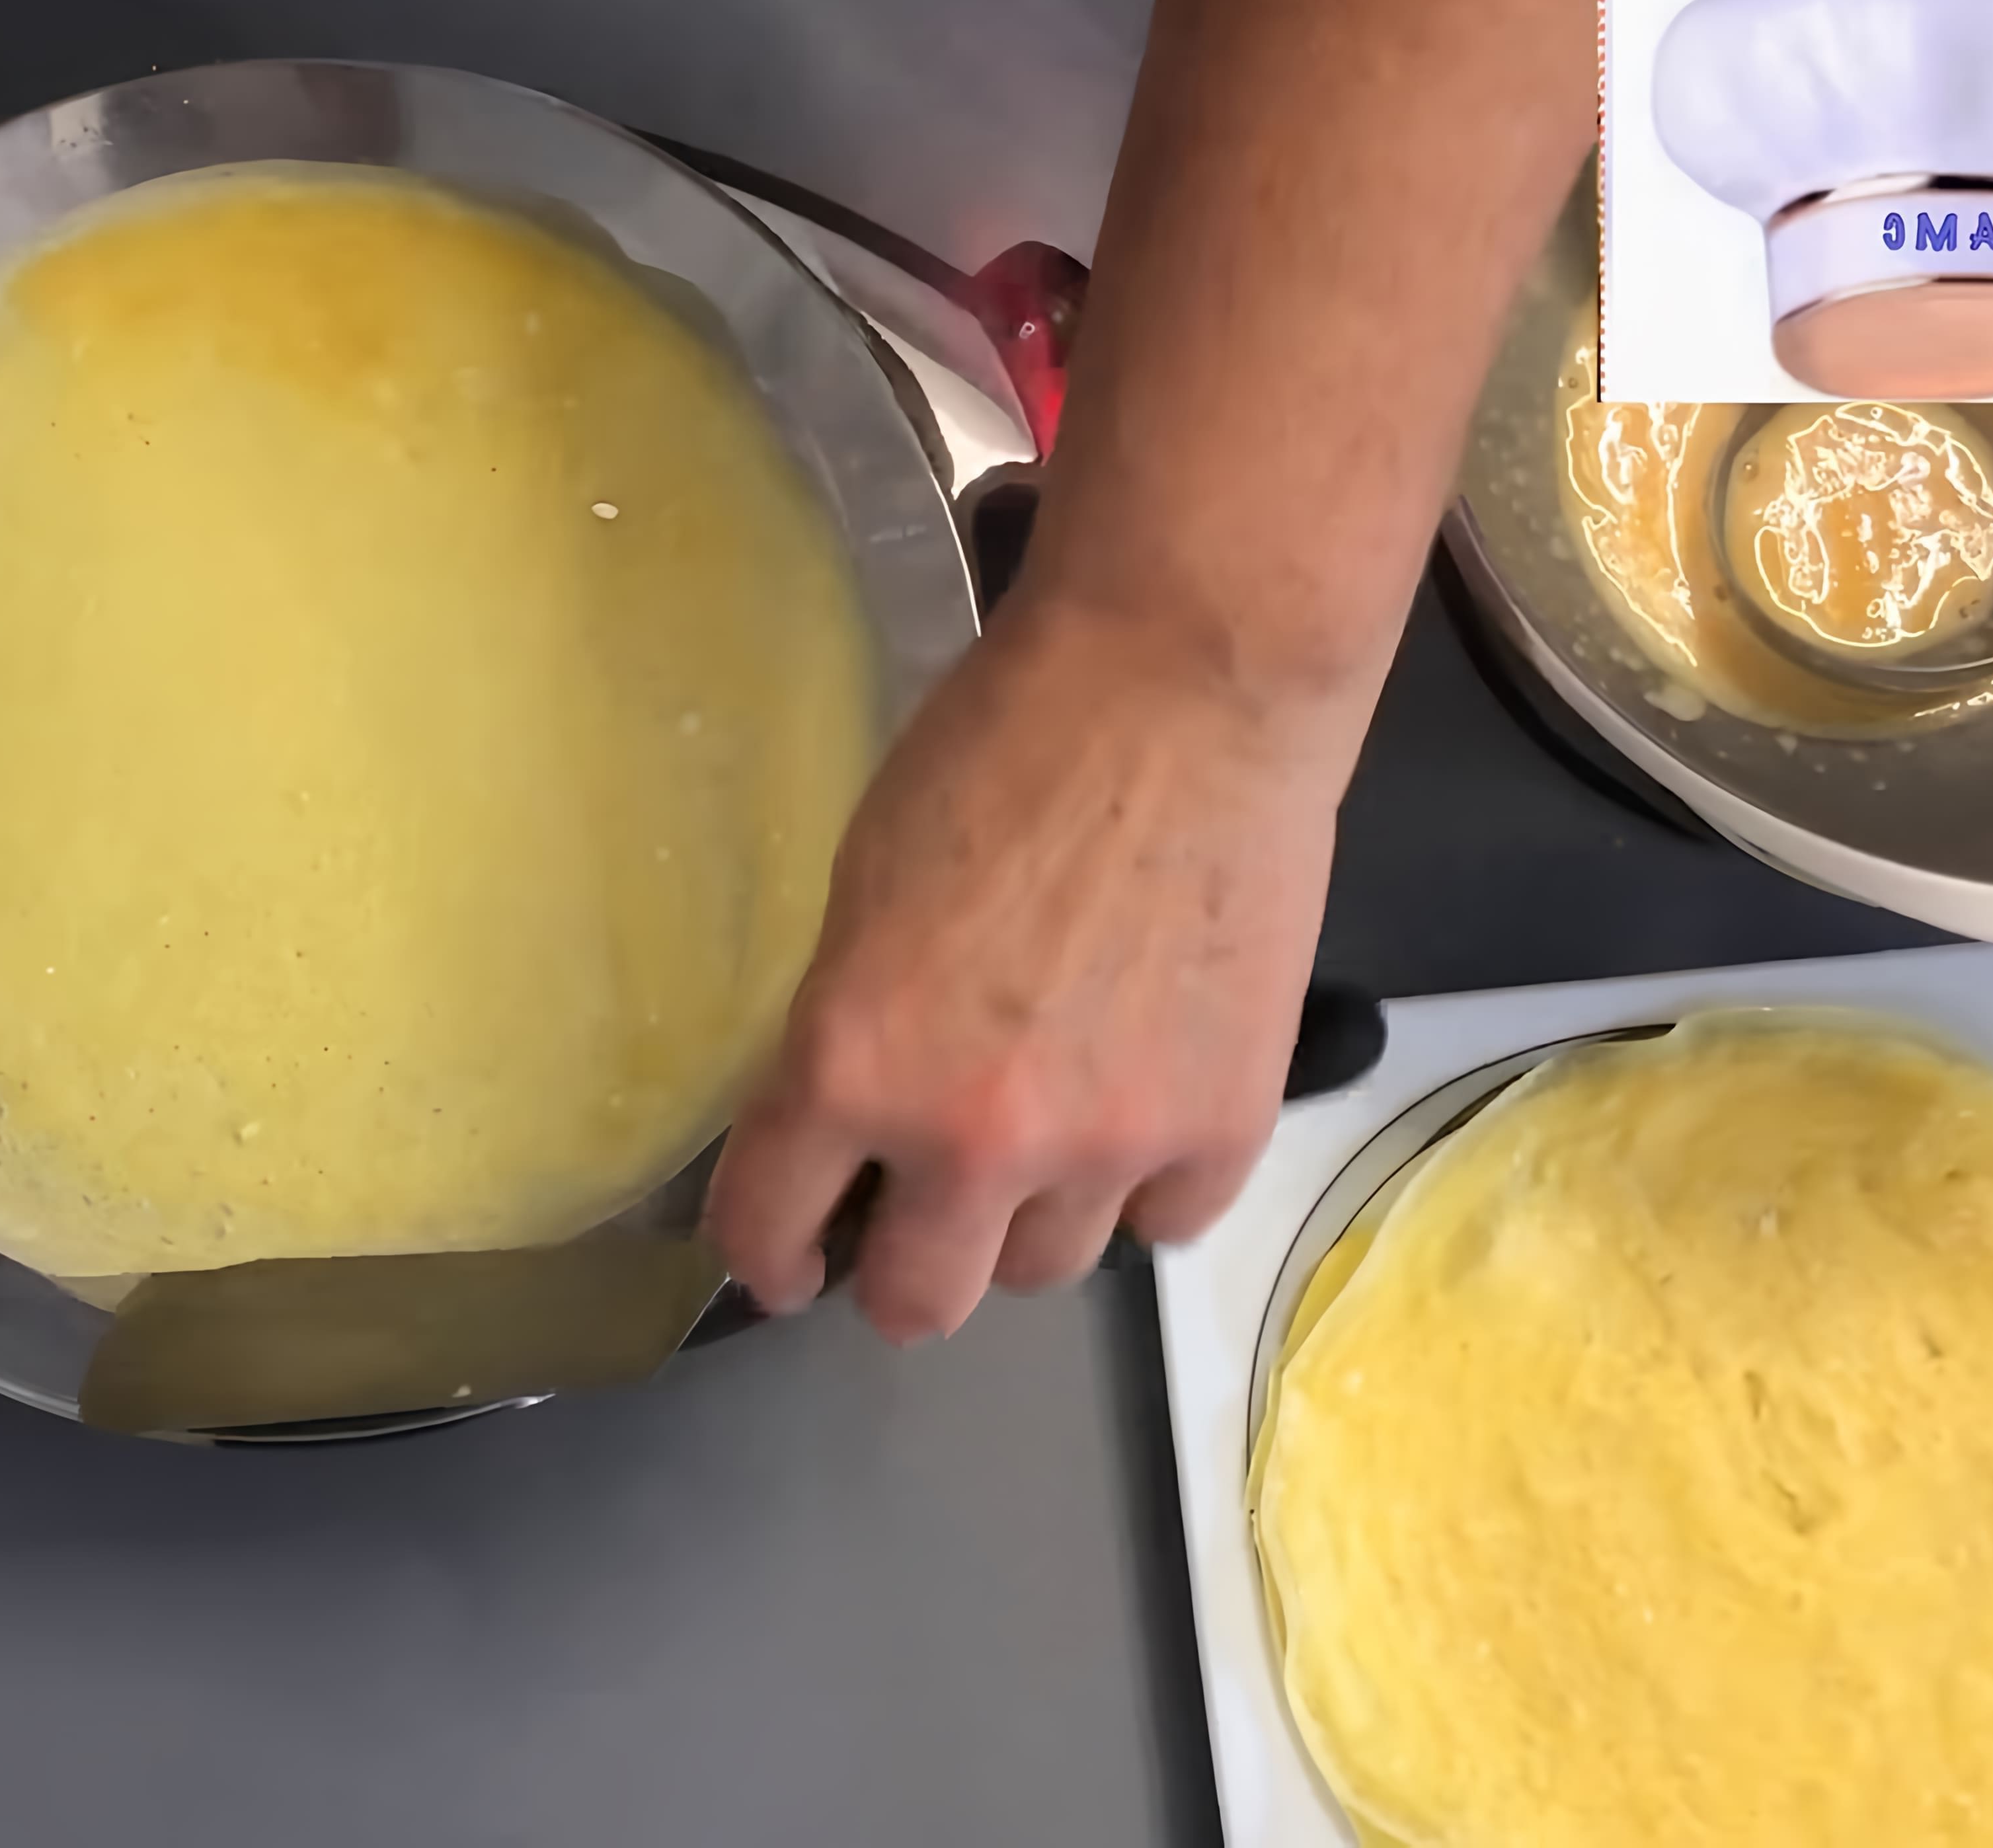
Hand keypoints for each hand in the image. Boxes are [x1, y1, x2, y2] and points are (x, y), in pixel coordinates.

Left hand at [706, 577, 1357, 1341]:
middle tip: (912, 1216)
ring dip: (1026, 1220)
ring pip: (1043, 1269)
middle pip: (920, 1302)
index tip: (786, 1260)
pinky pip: (1163, 1224)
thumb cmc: (1006, 749)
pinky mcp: (1223, 1128)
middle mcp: (973, 1137)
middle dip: (901, 1266)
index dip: (769, 1256)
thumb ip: (850, 1031)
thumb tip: (845, 1120)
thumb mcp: (863, 890)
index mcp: (853, 1066)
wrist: (1184, 689)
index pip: (769, 1231)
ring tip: (1043, 1133)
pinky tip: (1138, 1111)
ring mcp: (1109, 1147)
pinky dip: (1143, 1187)